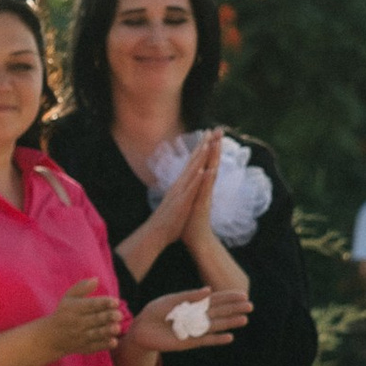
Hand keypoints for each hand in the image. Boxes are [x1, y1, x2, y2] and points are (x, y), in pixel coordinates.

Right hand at [39, 279, 125, 357]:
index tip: (115, 301)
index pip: (90, 305)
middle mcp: (77, 323)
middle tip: (120, 315)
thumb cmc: (64, 313)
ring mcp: (81, 336)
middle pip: (95, 319)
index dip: (103, 303)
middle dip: (107, 317)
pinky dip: (104, 345)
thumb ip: (82, 287)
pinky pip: (95, 346)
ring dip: (107, 331)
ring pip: (95, 334)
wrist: (52, 337)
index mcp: (74, 308)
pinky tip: (114, 342)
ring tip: (118, 327)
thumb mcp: (68, 298)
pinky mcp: (84, 348)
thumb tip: (96, 279)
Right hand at [136, 131, 221, 258]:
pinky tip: (203, 171)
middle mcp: (180, 185)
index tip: (208, 136)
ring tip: (207, 144)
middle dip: (202, 146)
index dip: (200, 149)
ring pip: (191, 172)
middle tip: (210, 130)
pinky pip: (190, 190)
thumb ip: (181, 191)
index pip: (192, 163)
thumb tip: (184, 184)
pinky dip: (197, 180)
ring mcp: (180, 193)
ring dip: (199, 158)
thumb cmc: (168, 220)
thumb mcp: (176, 201)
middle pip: (192, 162)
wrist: (155, 234)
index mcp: (181, 185)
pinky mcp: (181, 203)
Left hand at [139, 284, 253, 352]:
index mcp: (193, 303)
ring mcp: (194, 329)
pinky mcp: (189, 342)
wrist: (141, 330)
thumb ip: (190, 297)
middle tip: (250, 305)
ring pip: (216, 325)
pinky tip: (230, 337)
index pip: (215, 299)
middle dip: (234, 308)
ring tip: (245, 320)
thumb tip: (209, 290)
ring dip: (230, 322)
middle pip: (220, 311)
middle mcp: (196, 316)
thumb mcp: (171, 301)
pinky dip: (217, 339)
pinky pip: (206, 340)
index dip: (229, 297)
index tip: (243, 294)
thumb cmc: (155, 312)